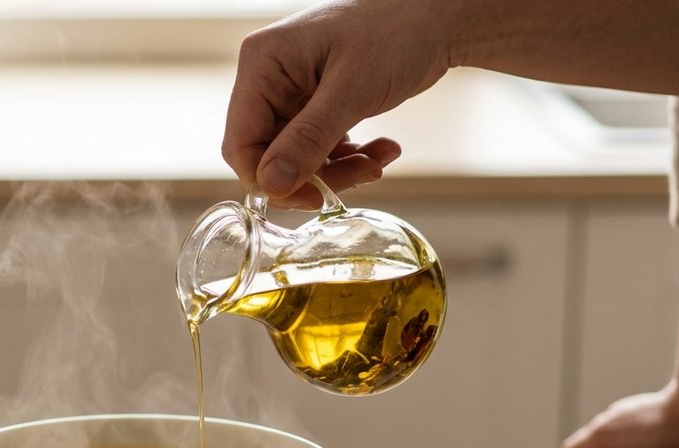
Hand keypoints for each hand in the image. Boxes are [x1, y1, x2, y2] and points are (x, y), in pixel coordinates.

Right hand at [222, 0, 451, 206]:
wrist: (437, 14)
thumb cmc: (396, 31)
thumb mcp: (352, 89)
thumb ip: (308, 139)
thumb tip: (271, 184)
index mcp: (262, 64)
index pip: (241, 142)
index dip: (269, 179)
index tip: (309, 198)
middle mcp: (270, 78)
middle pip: (270, 154)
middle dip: (313, 174)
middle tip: (359, 178)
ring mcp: (293, 91)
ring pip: (297, 157)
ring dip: (338, 169)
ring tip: (379, 162)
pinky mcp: (317, 103)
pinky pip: (319, 146)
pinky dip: (349, 156)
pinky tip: (381, 150)